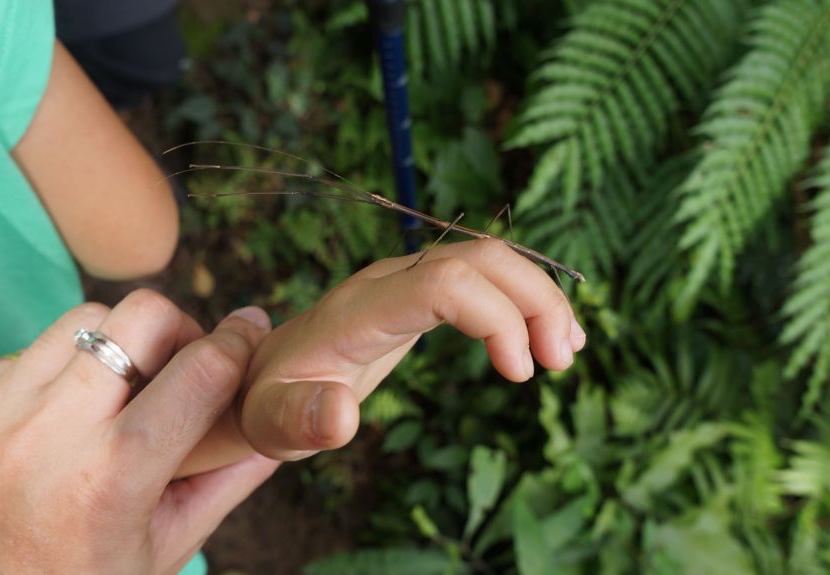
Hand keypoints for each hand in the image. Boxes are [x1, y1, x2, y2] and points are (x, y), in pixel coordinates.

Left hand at [0, 290, 275, 573]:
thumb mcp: (167, 546)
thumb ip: (230, 477)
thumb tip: (279, 417)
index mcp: (111, 478)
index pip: (201, 369)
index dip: (238, 343)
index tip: (248, 333)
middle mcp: (40, 438)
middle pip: (138, 315)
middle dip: (175, 331)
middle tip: (178, 366)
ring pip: (78, 321)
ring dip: (111, 348)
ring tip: (112, 397)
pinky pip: (22, 356)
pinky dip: (51, 379)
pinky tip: (53, 424)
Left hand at [240, 239, 586, 460]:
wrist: (262, 376)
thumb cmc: (269, 404)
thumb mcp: (273, 423)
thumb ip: (300, 419)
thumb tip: (341, 416)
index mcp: (359, 309)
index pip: (444, 282)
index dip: (495, 316)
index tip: (519, 374)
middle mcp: (388, 281)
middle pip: (480, 256)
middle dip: (534, 299)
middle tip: (562, 362)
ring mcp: (406, 281)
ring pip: (489, 259)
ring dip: (539, 297)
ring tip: (567, 353)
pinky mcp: (420, 292)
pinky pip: (483, 278)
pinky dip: (524, 301)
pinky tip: (548, 337)